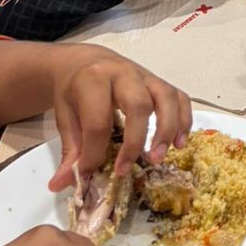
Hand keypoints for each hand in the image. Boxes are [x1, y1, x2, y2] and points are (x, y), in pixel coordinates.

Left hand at [48, 46, 192, 190]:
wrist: (86, 62)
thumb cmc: (75, 90)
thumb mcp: (64, 115)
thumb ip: (69, 149)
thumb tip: (61, 184)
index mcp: (93, 80)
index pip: (98, 121)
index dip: (94, 153)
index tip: (88, 173)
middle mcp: (123, 73)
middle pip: (138, 104)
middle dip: (136, 140)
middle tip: (126, 169)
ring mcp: (145, 75)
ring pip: (166, 97)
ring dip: (167, 129)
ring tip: (158, 157)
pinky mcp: (158, 81)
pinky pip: (179, 96)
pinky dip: (184, 119)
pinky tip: (179, 143)